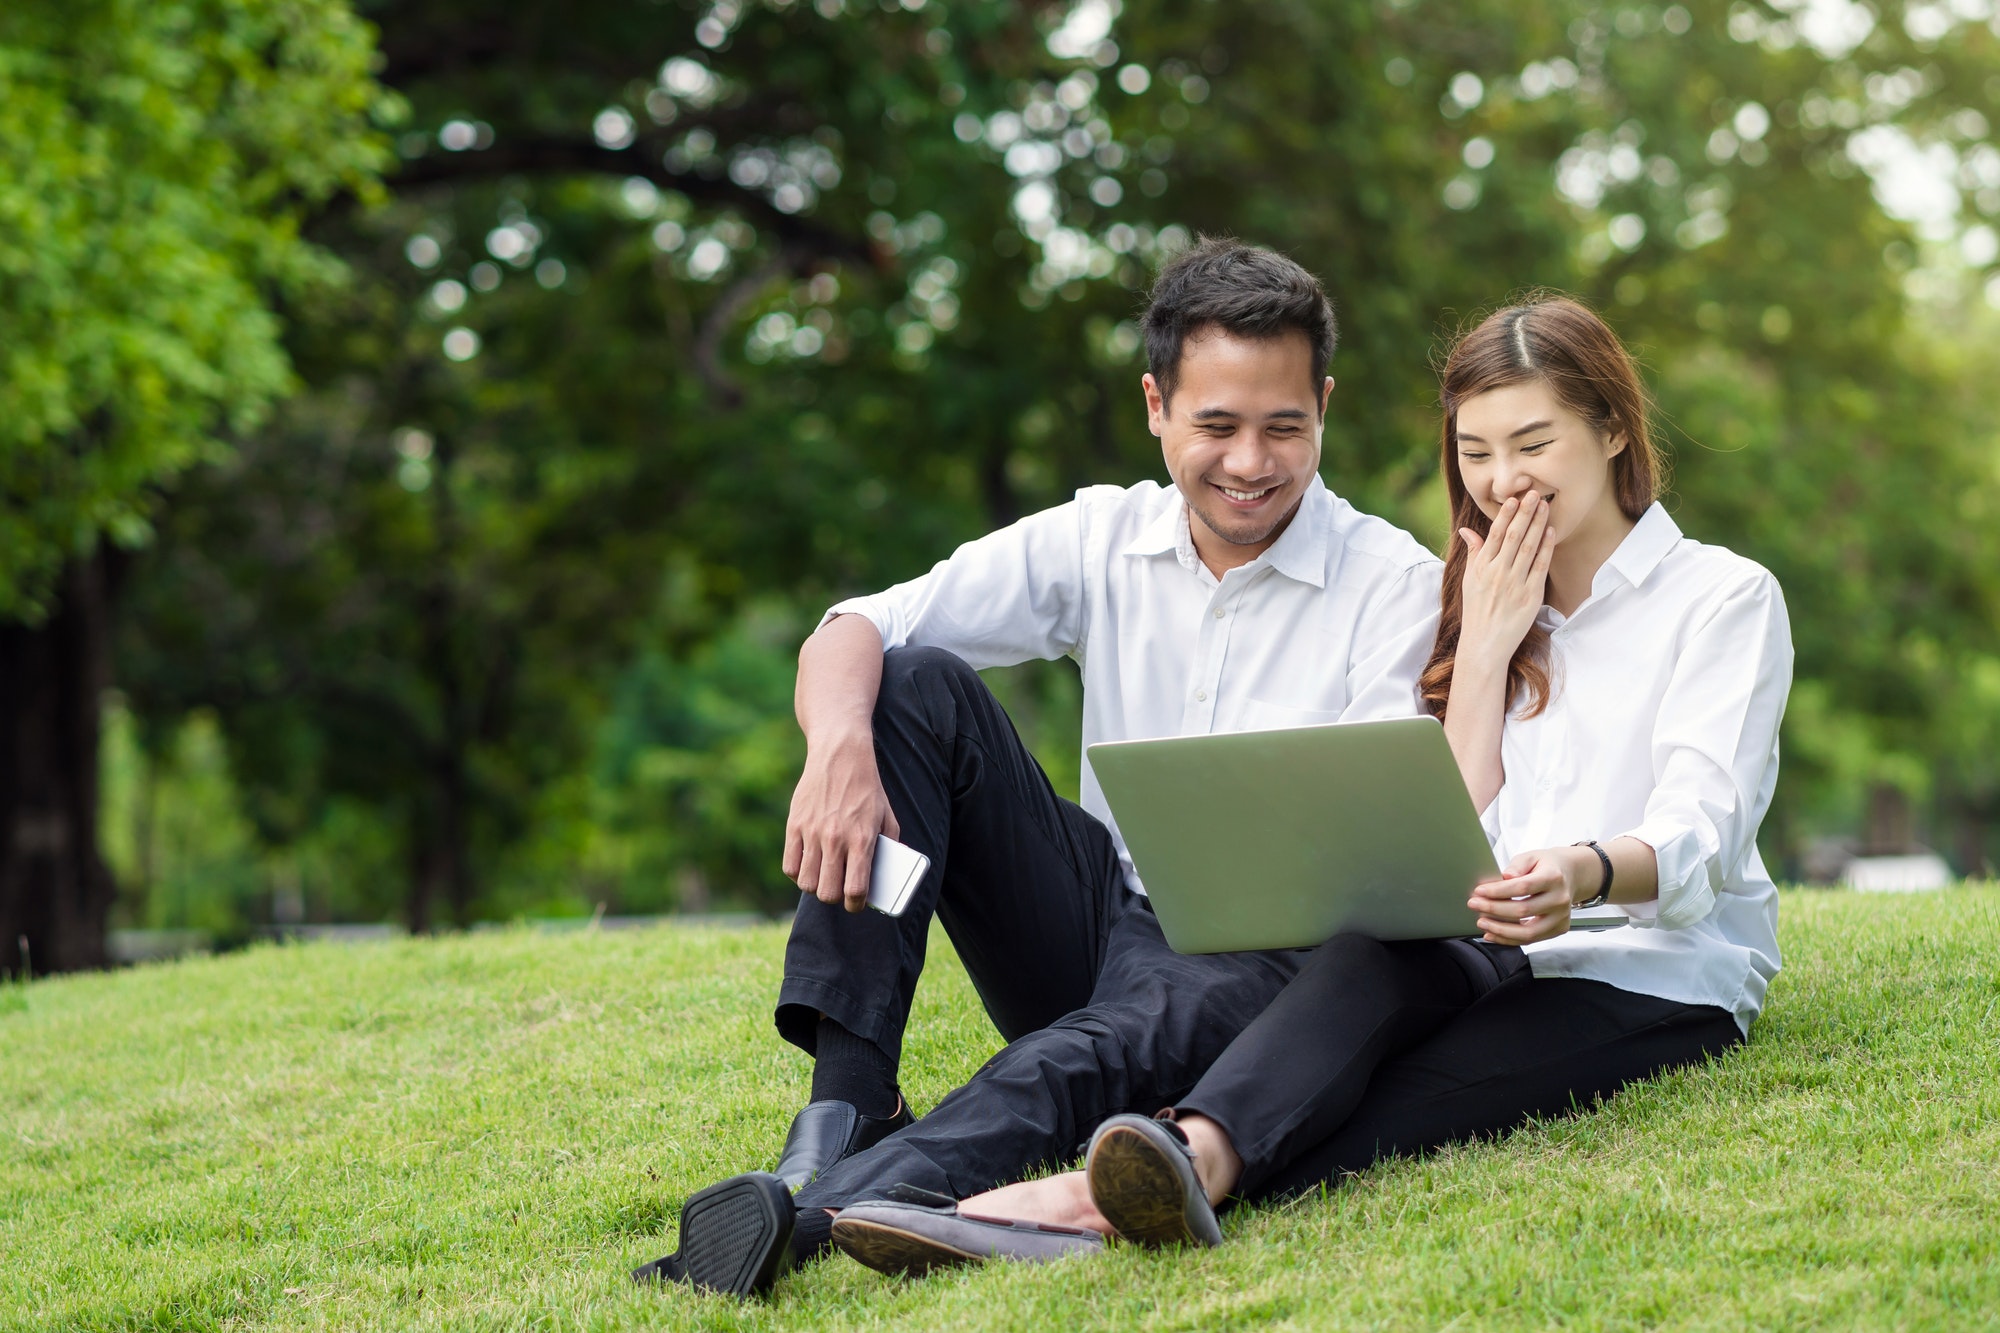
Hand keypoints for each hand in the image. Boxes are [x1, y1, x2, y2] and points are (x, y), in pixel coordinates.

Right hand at [782, 731, 900, 912]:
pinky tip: (807, 865)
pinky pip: (790, 865)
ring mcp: (812, 833)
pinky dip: (797, 872)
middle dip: (835, 898)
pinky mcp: (795, 825)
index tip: (856, 904)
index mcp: (862, 840)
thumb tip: (886, 875)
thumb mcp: (887, 816)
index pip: (855, 890)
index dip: (856, 905)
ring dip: (815, 886)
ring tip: (823, 878)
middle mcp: (836, 839)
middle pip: (828, 893)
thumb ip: (890, 846)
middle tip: (839, 891)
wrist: (841, 755)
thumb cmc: (867, 789)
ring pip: (806, 883)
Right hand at [1456, 493, 1554, 668]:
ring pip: (1529, 547)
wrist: (1484, 643)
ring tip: (1545, 506)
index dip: (1506, 515)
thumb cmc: (1476, 611)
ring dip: (1538, 524)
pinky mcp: (1530, 595)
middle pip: (1515, 536)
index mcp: (1482, 567)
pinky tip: (1551, 531)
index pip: (1496, 534)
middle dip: (1525, 512)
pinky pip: (1540, 566)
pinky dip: (1546, 547)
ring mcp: (1515, 583)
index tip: (1514, 498)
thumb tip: (1467, 531)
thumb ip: (1473, 553)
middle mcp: (1498, 572)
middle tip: (1535, 493)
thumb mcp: (1469, 580)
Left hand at [1467, 845, 1586, 943]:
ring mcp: (1561, 917)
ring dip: (1500, 930)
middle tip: (1474, 905)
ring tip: (1481, 922)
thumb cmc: (1547, 866)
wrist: (1570, 875)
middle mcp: (1560, 900)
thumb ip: (1517, 865)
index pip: (1522, 887)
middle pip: (1523, 910)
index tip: (1479, 891)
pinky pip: (1531, 939)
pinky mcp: (1558, 929)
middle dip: (1493, 909)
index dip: (1498, 891)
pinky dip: (1509, 939)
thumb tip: (1505, 877)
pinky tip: (1493, 934)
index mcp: (1553, 878)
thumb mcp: (1532, 856)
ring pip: (1528, 932)